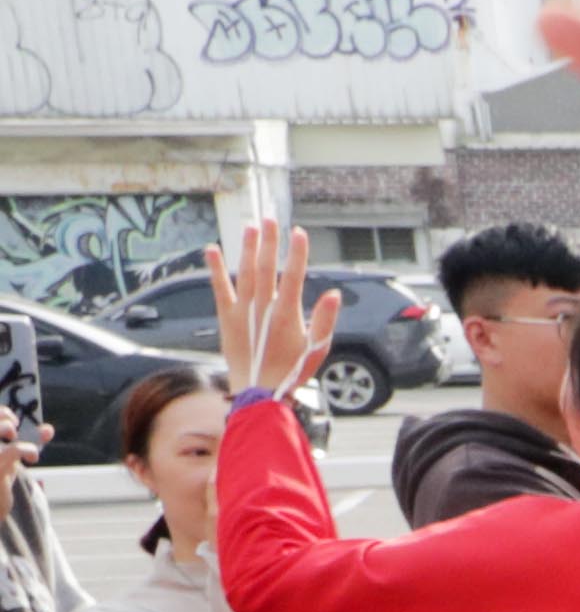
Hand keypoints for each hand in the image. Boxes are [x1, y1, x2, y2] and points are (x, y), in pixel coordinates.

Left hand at [217, 220, 338, 399]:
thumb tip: (335, 294)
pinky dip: (215, 268)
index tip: (299, 233)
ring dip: (247, 248)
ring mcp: (241, 311)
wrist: (258, 391)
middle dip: (269, 241)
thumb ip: (326, 320)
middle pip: (266, 266)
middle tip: (271, 219)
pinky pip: (219, 287)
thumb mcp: (318, 350)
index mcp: (286, 315)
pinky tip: (212, 249)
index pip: (294, 275)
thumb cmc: (291, 372)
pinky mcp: (226, 316)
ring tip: (250, 227)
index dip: (297, 252)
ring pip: (245, 272)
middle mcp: (262, 308)